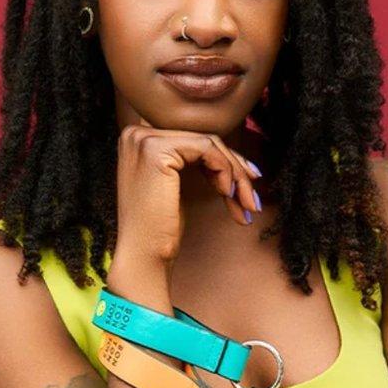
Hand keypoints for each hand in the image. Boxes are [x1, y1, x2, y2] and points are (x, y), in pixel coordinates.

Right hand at [114, 117, 261, 265]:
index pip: (194, 140)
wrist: (143, 255)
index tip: (251, 179)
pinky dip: (225, 170)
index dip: (226, 159)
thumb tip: (231, 152)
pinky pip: (206, 149)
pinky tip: (228, 195)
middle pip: (203, 140)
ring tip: (246, 203)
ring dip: (235, 174)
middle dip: (235, 168)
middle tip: (252, 198)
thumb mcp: (177, 185)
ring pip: (209, 144)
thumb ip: (192, 161)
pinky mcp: (156, 149)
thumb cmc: (161, 228)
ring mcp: (144, 139)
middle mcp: (135, 132)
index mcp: (138, 139)